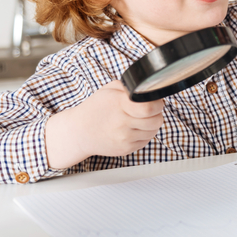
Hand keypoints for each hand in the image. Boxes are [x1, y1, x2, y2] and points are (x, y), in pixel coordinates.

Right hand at [45, 80, 163, 168]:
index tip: (154, 101)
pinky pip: (146, 141)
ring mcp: (124, 138)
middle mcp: (122, 123)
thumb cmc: (95, 109)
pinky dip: (143, 134)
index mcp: (119, 104)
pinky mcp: (126, 149)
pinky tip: (132, 129)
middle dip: (156, 114)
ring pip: (153, 131)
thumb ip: (130, 87)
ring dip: (150, 124)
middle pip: (156, 120)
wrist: (79, 132)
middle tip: (148, 110)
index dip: (157, 104)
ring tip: (138, 119)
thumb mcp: (109, 90)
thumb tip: (149, 89)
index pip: (149, 108)